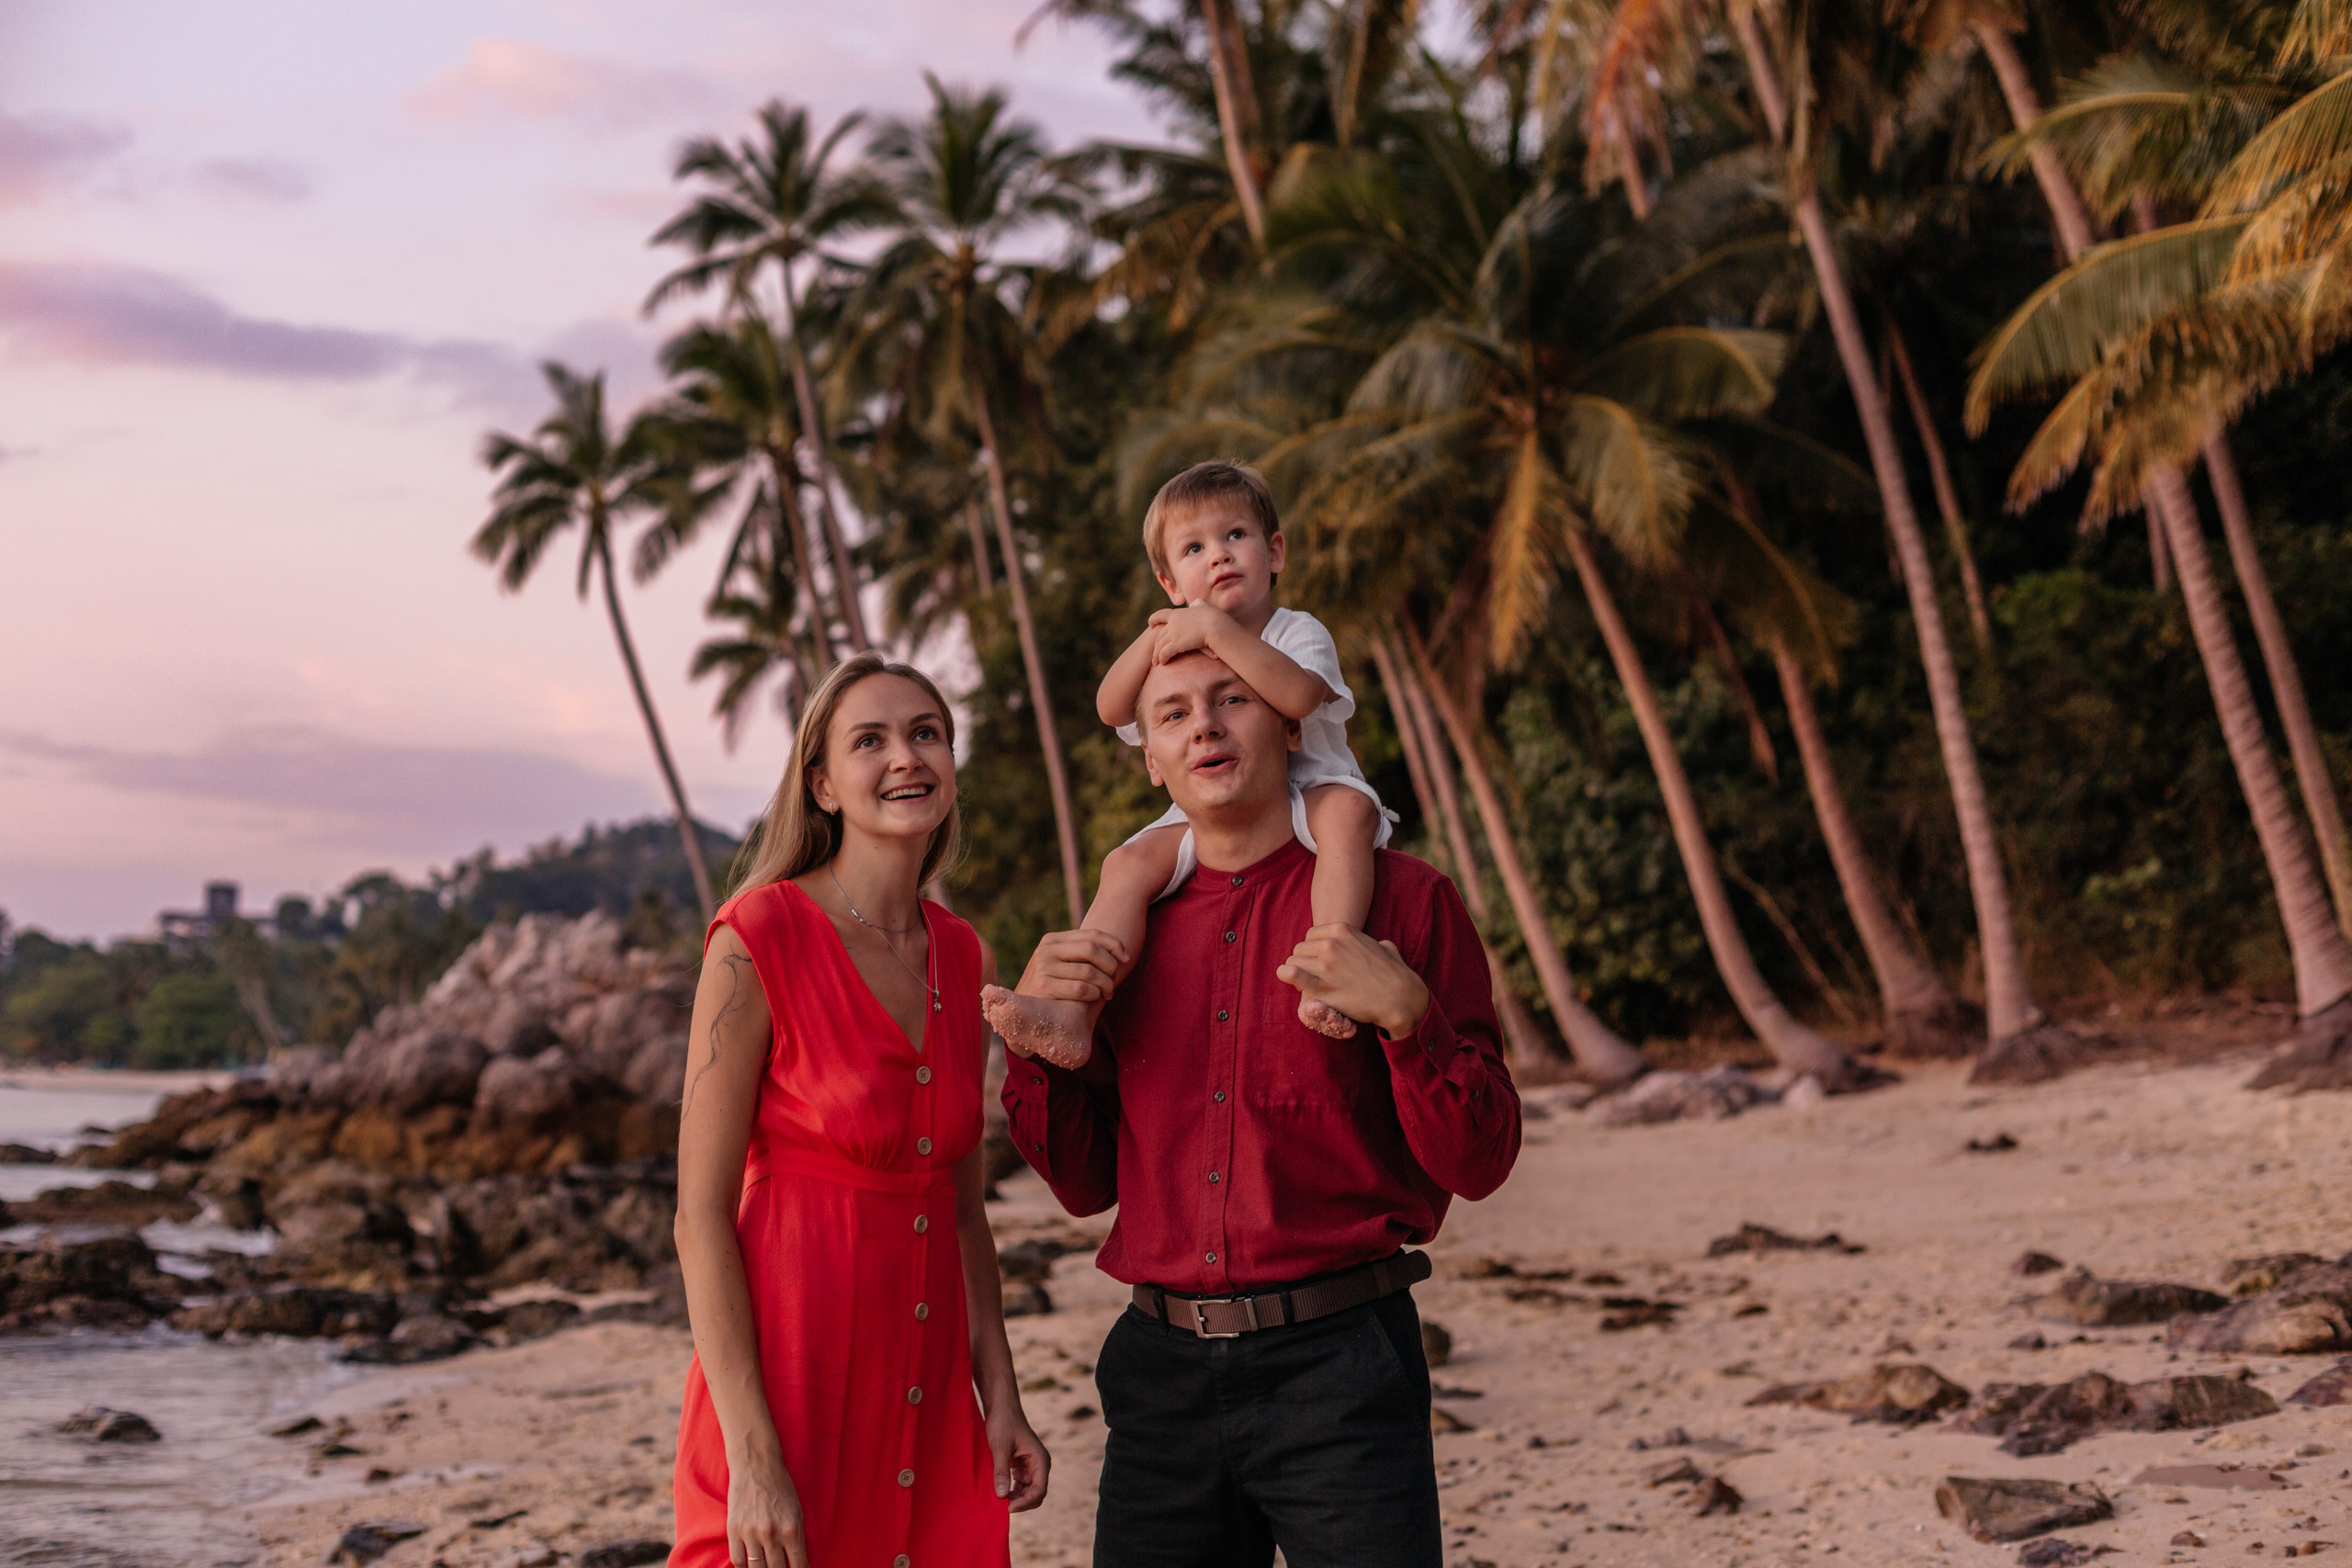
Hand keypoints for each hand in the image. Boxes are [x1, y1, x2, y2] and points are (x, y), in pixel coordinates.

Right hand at [726, 1443, 807, 1567]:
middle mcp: (772, 1533)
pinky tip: (749, 1565)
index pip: (798, 1565)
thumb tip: (797, 1563)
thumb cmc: (781, 1488)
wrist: (756, 1466)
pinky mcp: (734, 1530)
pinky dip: (744, 1567)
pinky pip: (738, 1560)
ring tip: (766, 1567)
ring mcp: (751, 1532)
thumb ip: (798, 1539)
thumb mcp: (797, 1512)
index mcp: (792, 1529)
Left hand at [986, 1400, 1051, 1511]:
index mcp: (1040, 1459)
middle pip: (1037, 1494)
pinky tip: (1000, 1492)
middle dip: (1022, 1503)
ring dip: (1017, 1499)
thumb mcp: (1000, 1447)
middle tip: (1002, 1507)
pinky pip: (1021, 1486)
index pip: (1039, 1490)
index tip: (1008, 1508)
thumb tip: (1001, 1496)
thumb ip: (1001, 1471)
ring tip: (1000, 1500)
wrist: (1001, 1407)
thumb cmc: (1003, 1422)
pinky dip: (1012, 1492)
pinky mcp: (1022, 1466)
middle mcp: (1039, 1465)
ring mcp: (1031, 1466)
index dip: (1026, 1502)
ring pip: (1029, 1492)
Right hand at [1016, 930, 1126, 1007]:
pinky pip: (1081, 988)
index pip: (1092, 934)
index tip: (1126, 959)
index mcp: (1052, 940)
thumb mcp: (1062, 966)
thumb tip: (1120, 952)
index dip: (1115, 945)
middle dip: (1111, 966)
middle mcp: (1045, 949)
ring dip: (1105, 985)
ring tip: (1107, 994)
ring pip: (1089, 971)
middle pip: (1092, 949)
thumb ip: (1081, 955)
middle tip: (1114, 982)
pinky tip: (1094, 999)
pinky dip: (1093, 994)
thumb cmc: (1052, 990)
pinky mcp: (1042, 986)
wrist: (1021, 1014)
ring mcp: (1042, 967)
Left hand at [1147, 605, 1228, 661]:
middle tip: (1155, 652)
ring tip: (1157, 662)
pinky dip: (1162, 658)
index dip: (1154, 619)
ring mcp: (1174, 633)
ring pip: (1160, 646)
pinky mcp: (1176, 644)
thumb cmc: (1214, 617)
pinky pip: (1165, 653)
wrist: (1216, 625)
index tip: (1150, 624)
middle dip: (1156, 645)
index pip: (1160, 615)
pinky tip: (1163, 663)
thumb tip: (1197, 602)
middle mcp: (1173, 623)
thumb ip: (1199, 604)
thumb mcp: (1204, 606)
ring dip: (1157, 655)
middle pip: (1160, 635)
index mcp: (1178, 614)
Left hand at [1278, 924, 1430, 1039]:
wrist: (1400, 998)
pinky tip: (1287, 975)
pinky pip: (1294, 975)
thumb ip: (1369, 942)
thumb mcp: (1382, 945)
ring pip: (1294, 961)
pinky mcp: (1322, 987)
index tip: (1321, 960)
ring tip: (1309, 982)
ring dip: (1299, 971)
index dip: (1314, 948)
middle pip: (1301, 948)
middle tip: (1316, 974)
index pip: (1311, 935)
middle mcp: (1331, 944)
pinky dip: (1287, 974)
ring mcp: (1325, 965)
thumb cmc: (1394, 973)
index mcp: (1343, 929)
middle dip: (1306, 960)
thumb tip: (1373, 944)